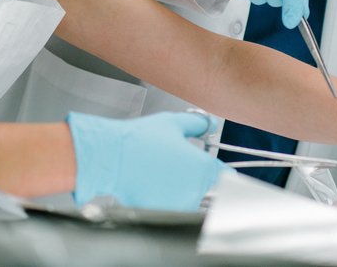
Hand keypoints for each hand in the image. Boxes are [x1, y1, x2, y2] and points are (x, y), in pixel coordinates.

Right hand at [67, 111, 225, 210]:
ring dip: (179, 192)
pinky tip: (149, 185)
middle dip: (195, 181)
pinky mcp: (160, 215)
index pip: (225, 176)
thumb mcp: (172, 123)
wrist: (111, 158)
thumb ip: (196, 124)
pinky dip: (163, 200)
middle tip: (177, 170)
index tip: (222, 174)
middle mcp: (194, 190)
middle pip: (206, 190)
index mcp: (202, 168)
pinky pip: (168, 208)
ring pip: (187, 200)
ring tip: (160, 175)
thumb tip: (207, 124)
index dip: (224, 173)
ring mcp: (177, 206)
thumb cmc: (139, 140)